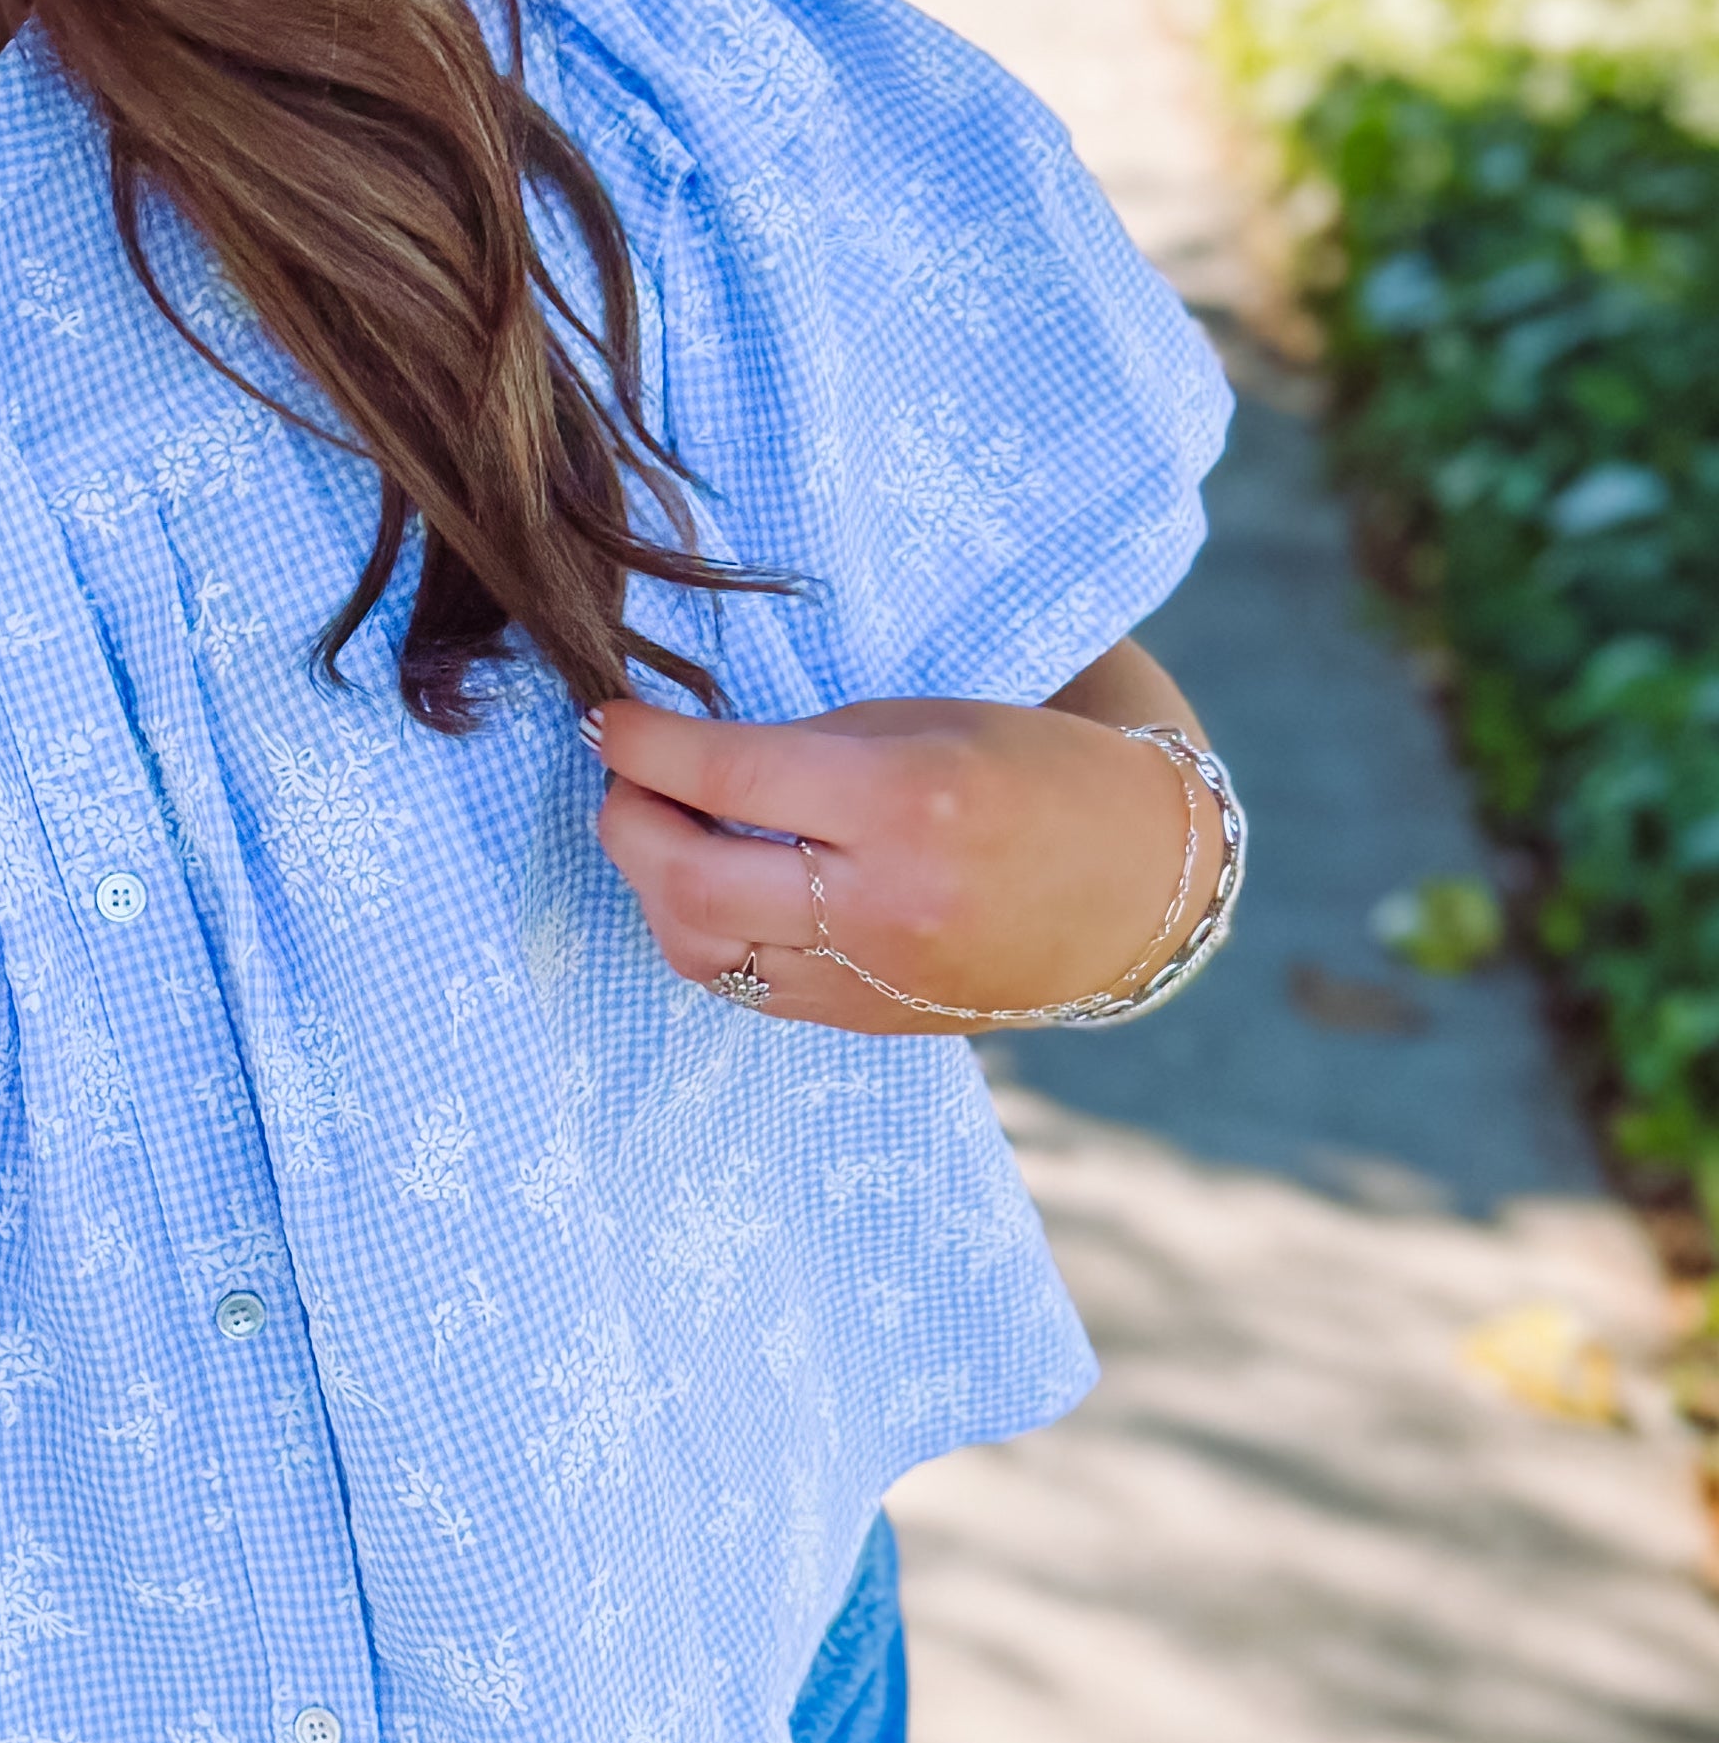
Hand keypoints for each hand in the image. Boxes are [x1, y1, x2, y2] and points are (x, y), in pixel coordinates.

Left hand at [589, 652, 1204, 1037]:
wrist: (1137, 887)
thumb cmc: (1034, 773)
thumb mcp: (925, 724)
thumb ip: (802, 747)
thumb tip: (682, 757)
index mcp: (904, 805)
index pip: (727, 777)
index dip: (644, 746)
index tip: (604, 721)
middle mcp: (879, 905)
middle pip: (688, 883)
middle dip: (627, 825)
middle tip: (623, 780)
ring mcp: (867, 978)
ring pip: (700, 949)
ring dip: (654, 888)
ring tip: (664, 833)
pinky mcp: (861, 1021)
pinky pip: (743, 983)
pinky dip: (705, 931)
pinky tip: (712, 884)